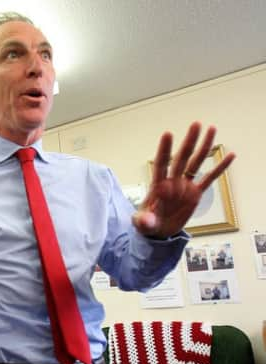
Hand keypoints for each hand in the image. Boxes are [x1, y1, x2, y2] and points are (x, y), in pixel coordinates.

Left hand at [133, 122, 235, 237]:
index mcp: (157, 185)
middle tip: (196, 124)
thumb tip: (147, 222)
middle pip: (181, 158)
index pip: (161, 164)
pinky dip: (219, 168)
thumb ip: (145, 221)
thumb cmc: (147, 223)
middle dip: (189, 141)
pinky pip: (209, 178)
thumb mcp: (143, 224)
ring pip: (196, 162)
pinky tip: (230, 155)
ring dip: (204, 147)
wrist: (158, 230)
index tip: (168, 134)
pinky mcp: (195, 193)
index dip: (164, 150)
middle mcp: (172, 181)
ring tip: (211, 129)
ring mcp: (184, 186)